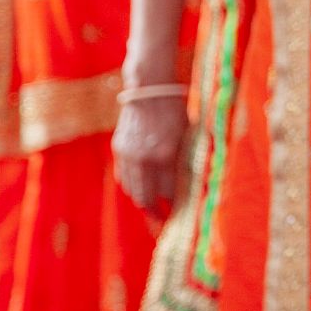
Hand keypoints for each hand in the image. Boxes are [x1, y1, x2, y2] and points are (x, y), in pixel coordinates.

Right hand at [112, 95, 187, 220]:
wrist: (150, 88)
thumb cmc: (176, 110)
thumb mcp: (188, 136)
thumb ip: (186, 162)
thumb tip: (191, 187)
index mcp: (165, 155)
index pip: (169, 192)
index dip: (176, 205)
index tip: (182, 215)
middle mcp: (143, 158)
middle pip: (146, 198)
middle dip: (156, 213)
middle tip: (164, 222)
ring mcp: (128, 154)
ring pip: (132, 190)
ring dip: (142, 201)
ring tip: (154, 209)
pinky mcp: (118, 149)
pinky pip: (123, 177)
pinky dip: (132, 186)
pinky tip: (141, 189)